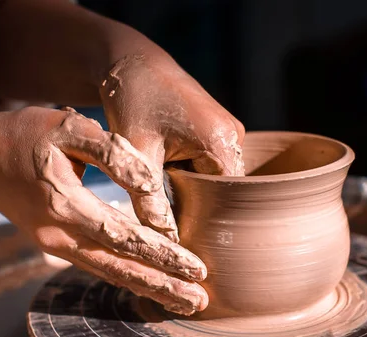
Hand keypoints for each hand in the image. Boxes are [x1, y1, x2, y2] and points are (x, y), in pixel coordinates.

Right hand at [0, 106, 208, 314]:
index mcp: (65, 204)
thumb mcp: (67, 128)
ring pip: (109, 272)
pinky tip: (151, 284)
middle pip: (119, 267)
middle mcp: (59, 235)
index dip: (161, 254)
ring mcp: (55, 244)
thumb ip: (111, 153)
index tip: (195, 268)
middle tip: (198, 301)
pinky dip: (127, 277)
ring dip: (148, 288)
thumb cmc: (24, 135)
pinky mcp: (56, 244)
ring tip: (184, 302)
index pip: (124, 237)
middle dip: (162, 284)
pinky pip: (98, 265)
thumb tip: (150, 185)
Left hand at [100, 52, 244, 240]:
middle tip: (166, 216)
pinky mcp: (218, 130)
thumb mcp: (138, 153)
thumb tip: (163, 244)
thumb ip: (150, 202)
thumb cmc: (131, 101)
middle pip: (224, 191)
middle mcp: (235, 136)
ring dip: (192, 188)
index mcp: (222, 141)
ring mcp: (229, 132)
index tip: (179, 235)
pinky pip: (211, 164)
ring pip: (216, 179)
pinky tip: (168, 171)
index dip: (203, 219)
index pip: (226, 199)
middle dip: (196, 204)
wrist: (131, 62)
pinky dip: (191, 173)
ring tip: (164, 190)